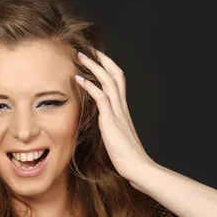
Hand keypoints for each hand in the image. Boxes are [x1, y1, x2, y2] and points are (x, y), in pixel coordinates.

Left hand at [74, 49, 155, 183]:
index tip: (97, 58)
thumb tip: (99, 122)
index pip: (118, 81)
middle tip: (88, 50)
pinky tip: (79, 79)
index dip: (108, 67)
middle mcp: (122, 106)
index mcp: (123, 109)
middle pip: (115, 74)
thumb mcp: (115, 136)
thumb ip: (109, 126)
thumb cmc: (126, 156)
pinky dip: (90, 85)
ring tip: (81, 57)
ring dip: (94, 66)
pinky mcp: (111, 120)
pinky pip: (101, 97)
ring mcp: (118, 112)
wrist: (136, 166)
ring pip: (108, 81)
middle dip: (102, 60)